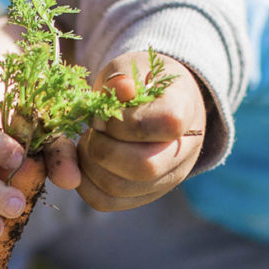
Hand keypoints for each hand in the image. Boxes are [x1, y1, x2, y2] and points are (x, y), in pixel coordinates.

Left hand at [75, 52, 205, 210]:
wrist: (158, 102)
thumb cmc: (142, 81)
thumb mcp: (132, 67)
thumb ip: (123, 76)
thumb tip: (121, 88)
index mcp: (185, 112)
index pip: (164, 125)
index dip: (124, 120)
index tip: (105, 111)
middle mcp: (183, 153)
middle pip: (143, 167)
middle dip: (103, 147)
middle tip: (93, 129)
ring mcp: (164, 179)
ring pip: (119, 188)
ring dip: (89, 164)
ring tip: (90, 140)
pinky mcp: (142, 195)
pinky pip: (105, 201)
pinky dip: (83, 181)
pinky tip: (86, 158)